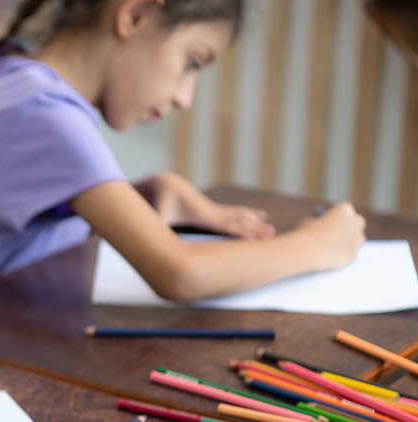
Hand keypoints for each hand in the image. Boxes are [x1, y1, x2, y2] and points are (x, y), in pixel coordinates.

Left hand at [142, 172, 273, 238]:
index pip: (223, 224)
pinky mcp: (212, 210)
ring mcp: (213, 210)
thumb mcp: (155, 215)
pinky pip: (234, 214)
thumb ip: (155, 227)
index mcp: (200, 214)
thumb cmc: (158, 202)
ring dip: (255, 223)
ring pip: (238, 215)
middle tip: (271, 235)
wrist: (163, 183)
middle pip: (237, 219)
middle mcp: (211, 211)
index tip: (253, 238)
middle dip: (254, 228)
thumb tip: (150, 239)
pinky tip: (259, 216)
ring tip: (271, 230)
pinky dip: (248, 216)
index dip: (238, 231)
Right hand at [297, 201, 365, 269]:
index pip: (343, 210)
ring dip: (348, 241)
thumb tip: (321, 227)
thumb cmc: (307, 233)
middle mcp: (356, 222)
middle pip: (356, 222)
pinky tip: (331, 257)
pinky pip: (349, 254)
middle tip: (337, 232)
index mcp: (345, 209)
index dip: (335, 216)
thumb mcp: (309, 222)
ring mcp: (357, 238)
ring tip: (332, 247)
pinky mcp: (354, 254)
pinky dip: (342, 255)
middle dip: (349, 226)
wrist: (310, 251)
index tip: (330, 220)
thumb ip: (319, 222)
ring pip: (356, 239)